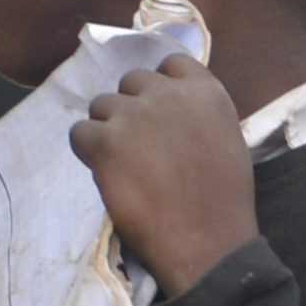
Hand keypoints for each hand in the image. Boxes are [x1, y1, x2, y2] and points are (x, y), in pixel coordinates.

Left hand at [71, 56, 259, 286]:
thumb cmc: (222, 200)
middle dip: (131, 108)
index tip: (158, 113)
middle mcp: (168, 93)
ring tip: (123, 164)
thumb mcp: (225, 138)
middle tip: (138, 145)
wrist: (207, 242)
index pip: (171, 63)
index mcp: (204, 91)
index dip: (159, 87)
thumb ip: (197, 113)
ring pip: (102, 105)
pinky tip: (106, 174)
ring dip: (108, 129)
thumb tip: (172, 109)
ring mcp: (134, 115)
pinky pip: (80, 133)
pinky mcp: (106, 142)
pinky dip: (87, 151)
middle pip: (131, 81)